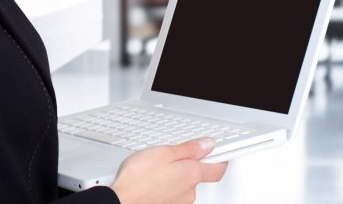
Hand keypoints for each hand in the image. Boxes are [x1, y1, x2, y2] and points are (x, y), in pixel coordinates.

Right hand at [108, 137, 227, 203]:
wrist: (122, 200)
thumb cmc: (139, 178)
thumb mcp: (164, 152)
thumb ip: (189, 148)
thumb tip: (208, 144)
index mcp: (192, 174)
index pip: (218, 168)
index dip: (220, 159)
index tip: (217, 151)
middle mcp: (190, 192)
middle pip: (197, 176)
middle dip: (187, 165)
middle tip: (171, 155)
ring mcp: (179, 202)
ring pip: (183, 185)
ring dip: (174, 176)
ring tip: (154, 169)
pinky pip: (172, 194)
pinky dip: (165, 187)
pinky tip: (151, 181)